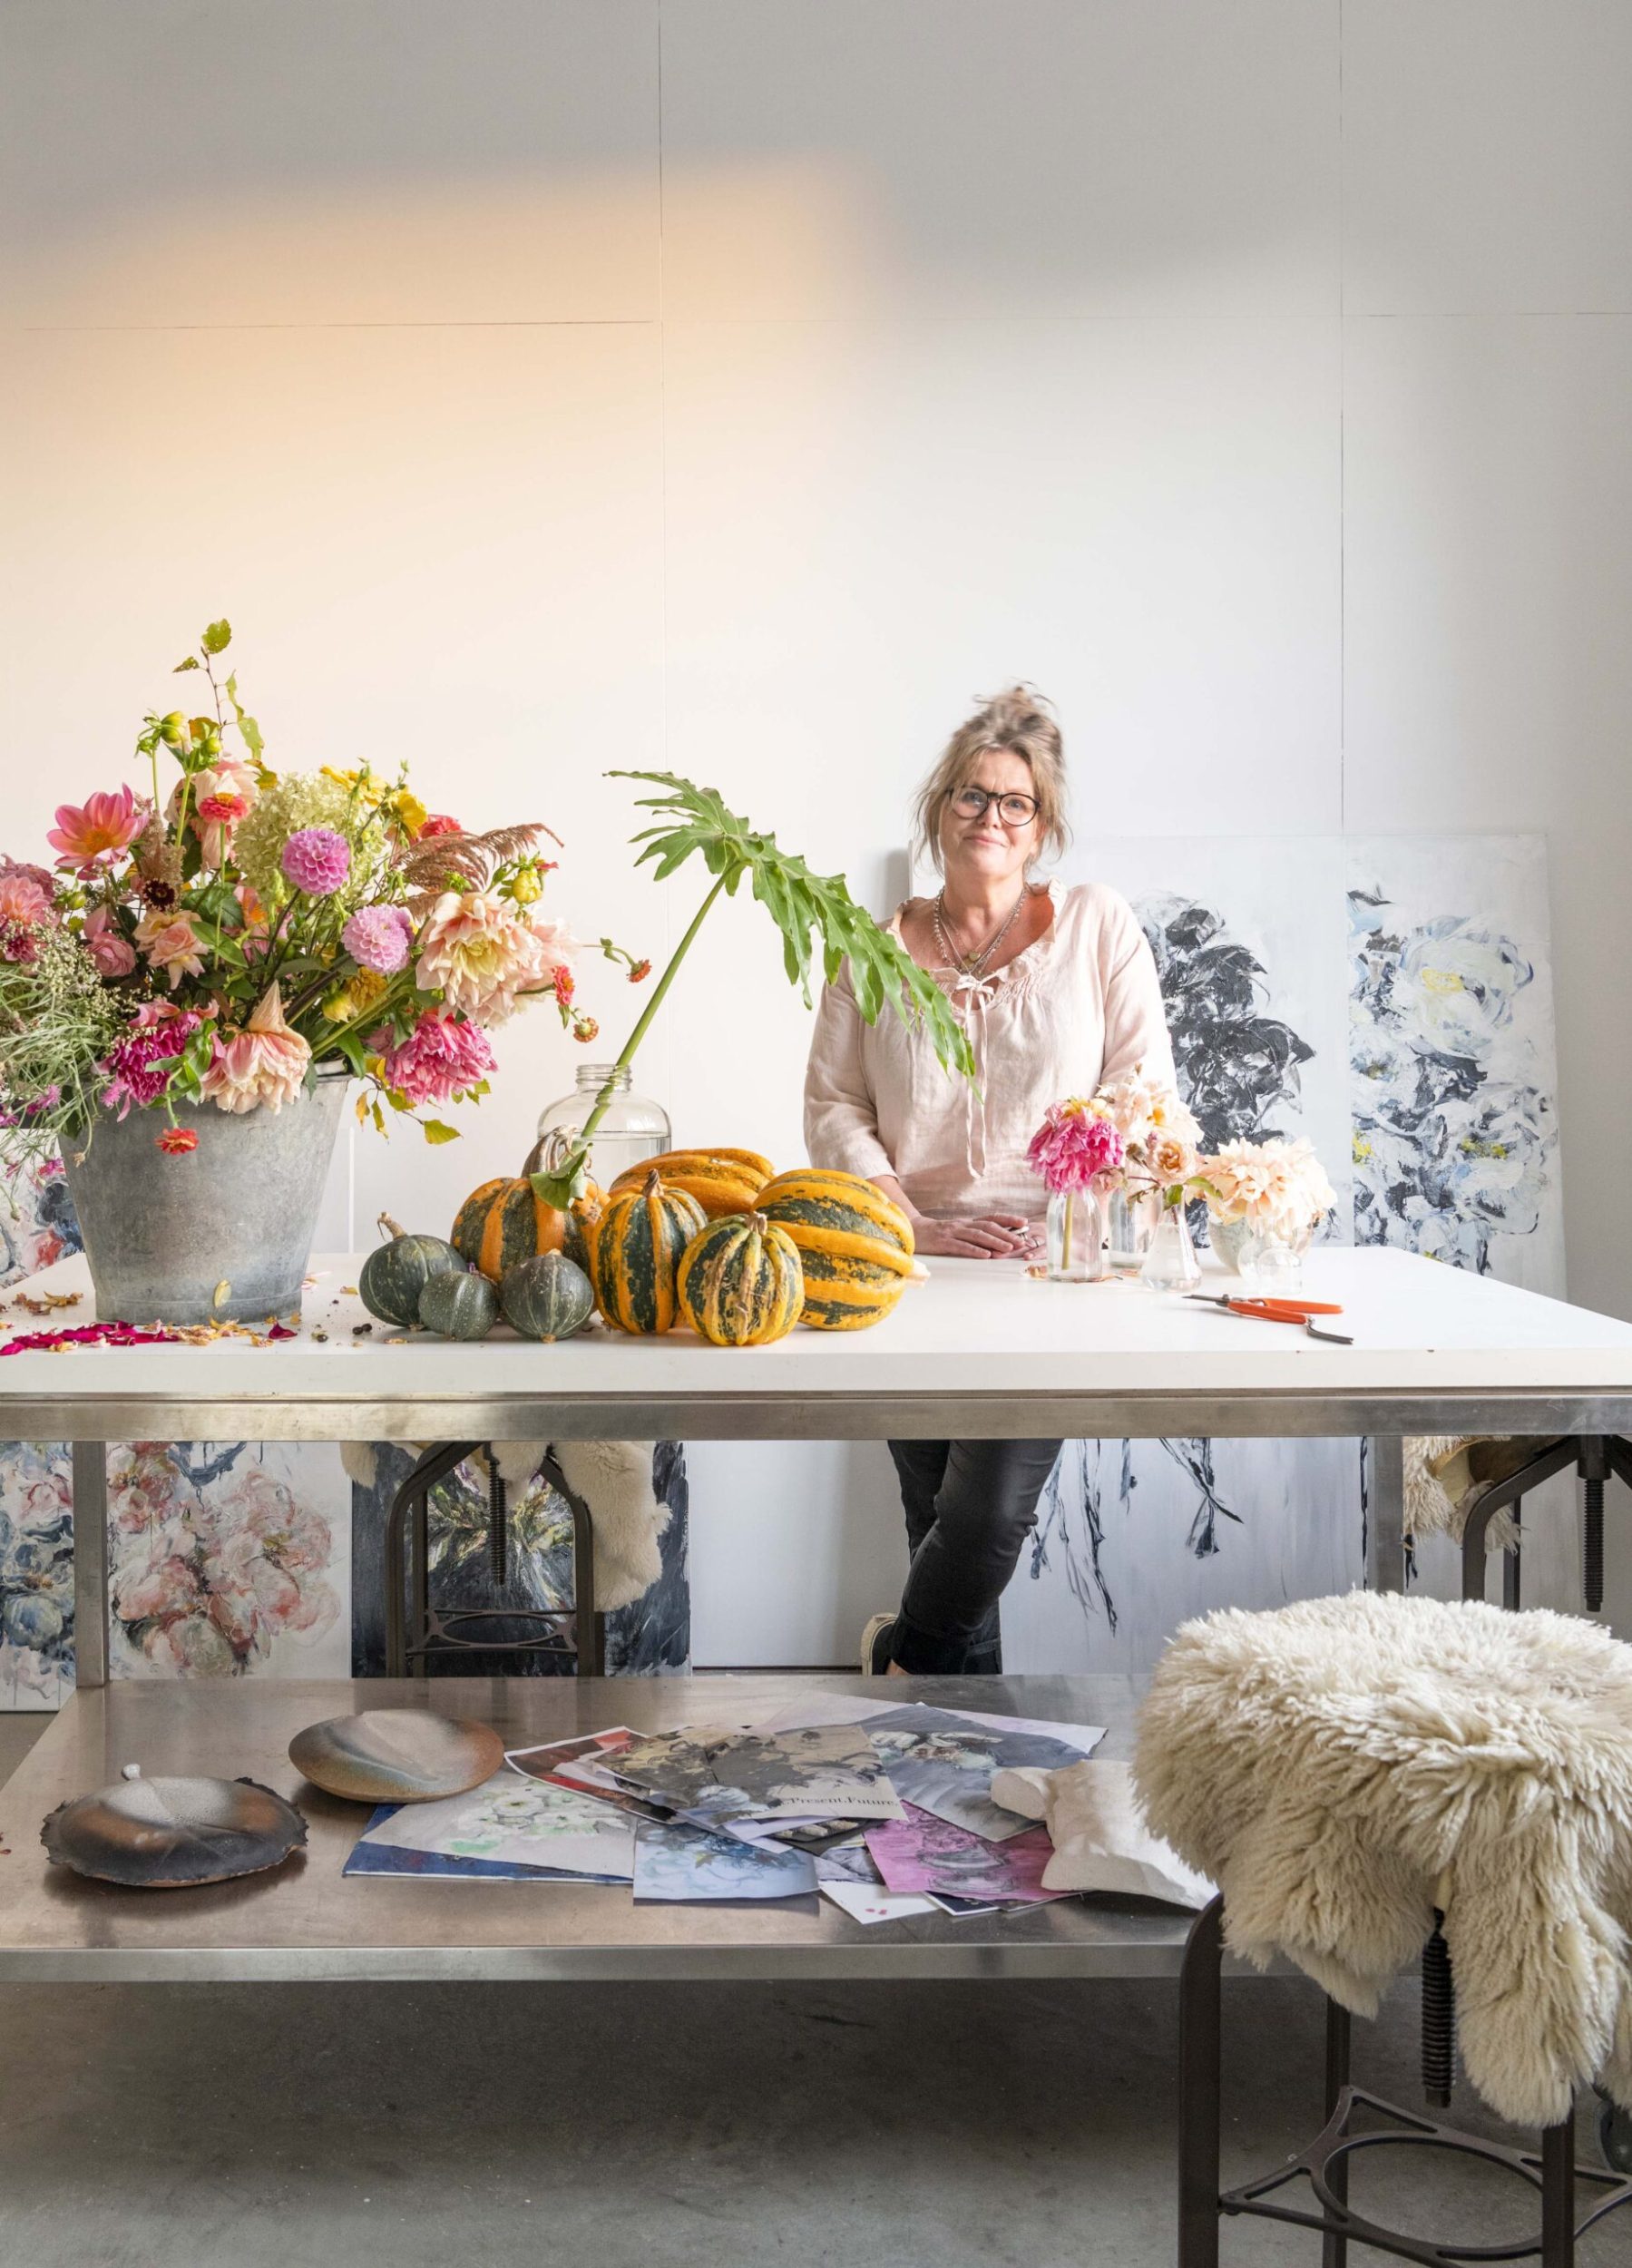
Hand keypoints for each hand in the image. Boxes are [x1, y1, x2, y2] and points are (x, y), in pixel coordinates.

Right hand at [909, 1211, 1038, 1259]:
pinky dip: (975, 1251)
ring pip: (978, 1235)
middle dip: (1006, 1233)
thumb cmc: (936, 1236)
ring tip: (1009, 1248)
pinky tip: (986, 1256)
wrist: (911, 1232)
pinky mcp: (943, 1243)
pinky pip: (961, 1246)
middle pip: (988, 1226)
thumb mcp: (956, 1233)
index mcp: (967, 1223)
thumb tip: (995, 1244)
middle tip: (1021, 1241)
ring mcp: (952, 1232)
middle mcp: (962, 1225)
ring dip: (995, 1242)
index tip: (1024, 1222)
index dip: (1008, 1219)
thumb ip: (972, 1236)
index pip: (991, 1218)